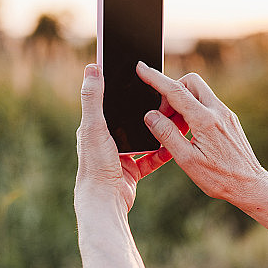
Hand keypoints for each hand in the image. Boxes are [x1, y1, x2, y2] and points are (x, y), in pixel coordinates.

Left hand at [75, 64, 172, 211]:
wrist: (105, 200)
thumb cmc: (96, 163)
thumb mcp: (94, 126)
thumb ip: (93, 97)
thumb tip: (92, 67)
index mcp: (94, 127)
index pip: (109, 101)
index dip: (122, 89)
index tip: (139, 77)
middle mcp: (105, 141)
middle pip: (129, 119)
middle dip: (146, 110)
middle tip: (163, 97)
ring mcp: (119, 156)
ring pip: (143, 138)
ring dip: (157, 130)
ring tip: (173, 118)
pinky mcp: (131, 170)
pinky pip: (151, 159)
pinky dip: (162, 153)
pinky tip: (174, 145)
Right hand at [136, 61, 267, 205]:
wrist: (250, 185)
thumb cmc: (220, 178)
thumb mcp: (187, 160)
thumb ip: (167, 135)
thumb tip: (151, 115)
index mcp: (205, 120)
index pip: (175, 90)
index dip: (154, 77)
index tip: (141, 68)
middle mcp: (218, 111)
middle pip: (190, 82)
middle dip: (172, 90)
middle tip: (163, 114)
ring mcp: (226, 114)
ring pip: (199, 92)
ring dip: (182, 102)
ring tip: (175, 129)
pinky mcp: (229, 120)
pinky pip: (207, 104)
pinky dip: (193, 110)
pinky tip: (189, 132)